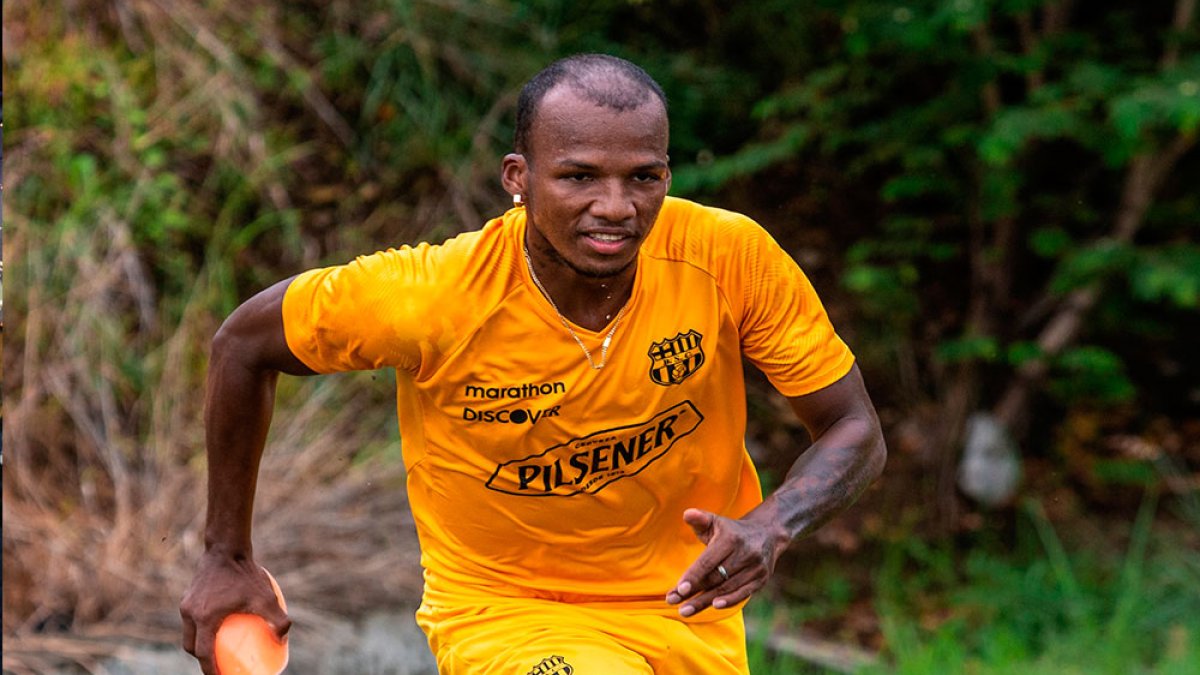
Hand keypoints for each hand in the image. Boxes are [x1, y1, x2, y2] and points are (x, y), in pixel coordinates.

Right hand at [180, 551, 290, 674]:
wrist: (226, 547)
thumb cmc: (246, 573)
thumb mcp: (267, 597)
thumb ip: (278, 620)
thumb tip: (282, 640)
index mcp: (204, 619)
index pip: (203, 654)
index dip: (210, 671)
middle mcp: (190, 613)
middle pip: (192, 646)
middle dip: (202, 659)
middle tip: (218, 664)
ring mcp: (187, 604)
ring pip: (190, 632)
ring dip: (200, 643)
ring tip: (217, 647)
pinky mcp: (188, 596)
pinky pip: (193, 617)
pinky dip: (201, 626)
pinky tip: (219, 623)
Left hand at [665, 508, 787, 617]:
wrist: (767, 533)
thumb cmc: (731, 530)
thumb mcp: (715, 521)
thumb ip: (700, 518)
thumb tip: (687, 514)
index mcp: (731, 539)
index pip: (708, 562)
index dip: (694, 576)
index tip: (679, 589)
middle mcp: (746, 553)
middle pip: (715, 578)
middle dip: (694, 592)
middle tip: (673, 602)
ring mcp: (755, 568)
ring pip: (727, 588)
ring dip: (705, 602)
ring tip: (685, 610)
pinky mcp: (762, 579)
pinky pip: (743, 593)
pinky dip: (729, 601)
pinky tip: (713, 606)